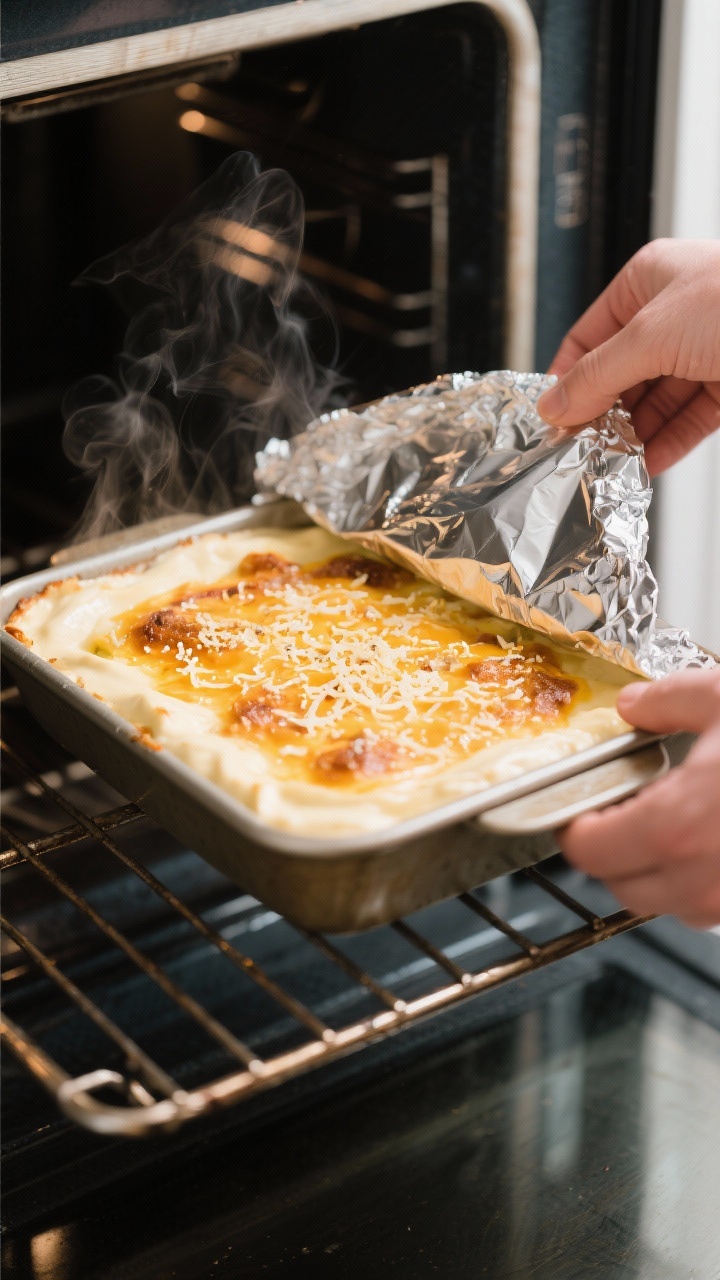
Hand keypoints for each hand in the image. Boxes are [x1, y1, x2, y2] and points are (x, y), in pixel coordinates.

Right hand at [536, 239, 719, 475]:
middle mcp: (673, 314)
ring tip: (607, 462)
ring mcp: (703, 351)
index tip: (551, 419)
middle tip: (577, 449)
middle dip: (601, 413)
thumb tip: (554, 404)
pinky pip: (686, 420)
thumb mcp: (650, 335)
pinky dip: (665, 444)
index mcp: (647, 282)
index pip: (588, 336)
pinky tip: (645, 464)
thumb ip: (597, 376)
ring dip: (631, 434)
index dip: (566, 378)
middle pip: (619, 374)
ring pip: (653, 401)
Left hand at [558, 669, 719, 928]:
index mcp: (675, 827)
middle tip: (627, 808)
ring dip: (655, 870)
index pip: (586, 851)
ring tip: (673, 821)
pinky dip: (697, 879)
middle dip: (612, 849)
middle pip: (618, 884)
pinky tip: (711, 836)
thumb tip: (636, 704)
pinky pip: (707, 907)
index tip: (582, 804)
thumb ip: (668, 700)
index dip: (574, 825)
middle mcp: (698, 879)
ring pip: (664, 902)